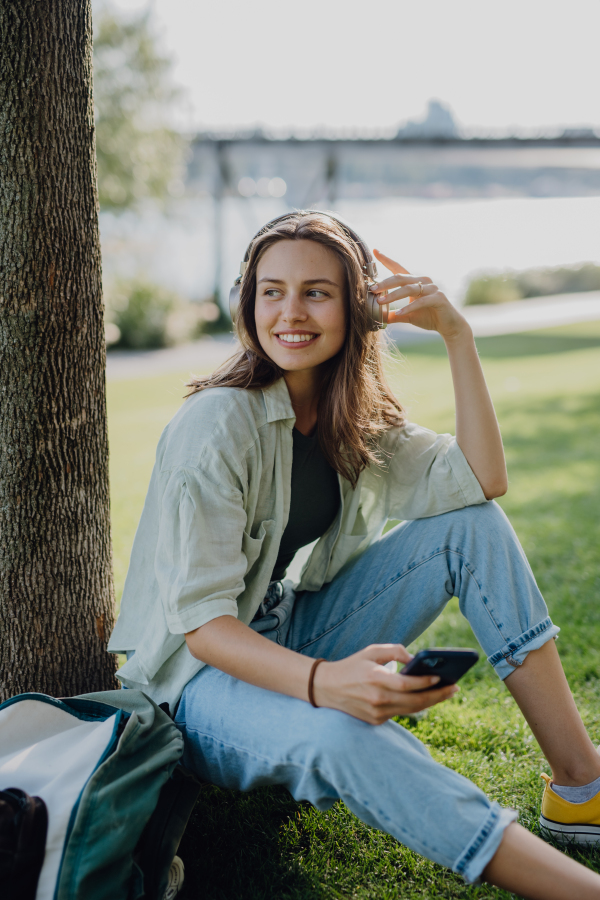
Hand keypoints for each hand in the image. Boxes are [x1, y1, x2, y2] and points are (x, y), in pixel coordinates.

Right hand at [312, 643, 458, 724]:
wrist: (326, 688)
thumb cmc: (353, 665)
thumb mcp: (371, 651)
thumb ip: (395, 651)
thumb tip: (416, 659)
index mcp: (375, 680)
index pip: (407, 685)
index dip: (425, 683)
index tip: (442, 678)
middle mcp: (377, 700)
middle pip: (415, 702)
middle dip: (438, 695)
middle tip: (455, 688)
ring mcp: (376, 713)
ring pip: (411, 710)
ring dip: (430, 702)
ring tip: (446, 693)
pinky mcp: (375, 721)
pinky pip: (400, 713)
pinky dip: (414, 706)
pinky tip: (427, 698)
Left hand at [371, 249, 469, 341]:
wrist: (449, 326)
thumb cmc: (429, 317)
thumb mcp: (407, 316)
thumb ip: (394, 315)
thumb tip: (379, 317)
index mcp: (415, 282)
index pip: (398, 268)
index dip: (387, 260)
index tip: (375, 251)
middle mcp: (423, 281)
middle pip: (401, 277)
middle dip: (385, 283)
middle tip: (372, 289)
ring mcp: (432, 289)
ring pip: (409, 288)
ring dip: (393, 295)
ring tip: (380, 301)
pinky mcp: (438, 298)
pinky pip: (421, 301)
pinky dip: (409, 307)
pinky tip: (399, 312)